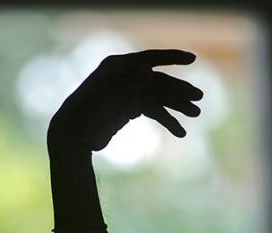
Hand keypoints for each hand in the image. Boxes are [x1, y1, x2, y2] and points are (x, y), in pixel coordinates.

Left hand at [49, 49, 203, 151]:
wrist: (72, 136)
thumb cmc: (86, 114)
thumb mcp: (106, 98)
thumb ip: (127, 84)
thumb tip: (147, 71)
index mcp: (118, 67)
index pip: (149, 59)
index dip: (171, 57)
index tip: (191, 59)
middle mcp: (126, 77)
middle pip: (159, 81)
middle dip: (179, 90)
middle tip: (199, 99)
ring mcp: (128, 93)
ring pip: (160, 97)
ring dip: (178, 106)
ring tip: (196, 113)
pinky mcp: (130, 109)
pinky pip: (154, 111)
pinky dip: (167, 120)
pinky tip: (180, 132)